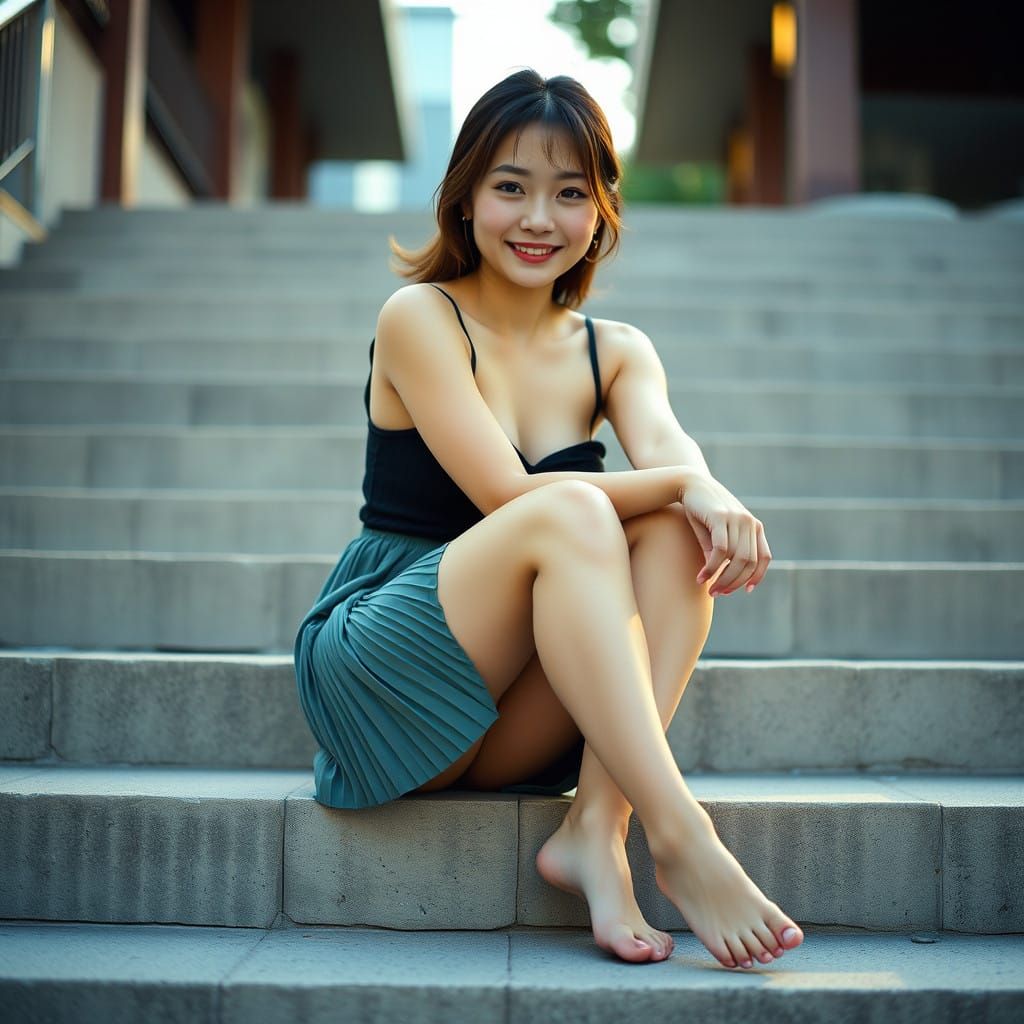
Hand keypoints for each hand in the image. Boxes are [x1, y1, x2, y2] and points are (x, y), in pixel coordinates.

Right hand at [676, 471, 770, 595]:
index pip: (764, 557)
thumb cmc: (703, 511)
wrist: (690, 484)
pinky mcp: (721, 518)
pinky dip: (712, 568)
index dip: (757, 576)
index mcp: (754, 526)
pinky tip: (702, 577)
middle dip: (735, 582)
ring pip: (736, 559)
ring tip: (710, 589)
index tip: (746, 590)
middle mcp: (749, 522)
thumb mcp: (717, 533)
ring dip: (722, 579)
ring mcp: (736, 519)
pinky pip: (721, 551)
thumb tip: (721, 578)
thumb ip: (724, 553)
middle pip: (749, 562)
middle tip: (719, 593)